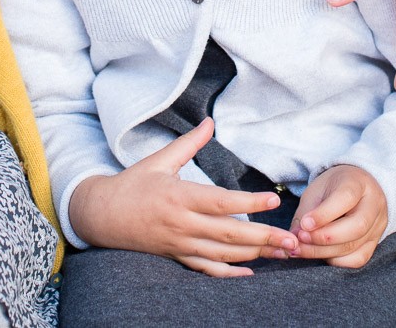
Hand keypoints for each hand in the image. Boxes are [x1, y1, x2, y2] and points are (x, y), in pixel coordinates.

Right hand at [69, 118, 298, 276]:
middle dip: (264, 238)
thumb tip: (210, 122)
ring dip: (255, 255)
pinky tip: (251, 273)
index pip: (221, 202)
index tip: (274, 200)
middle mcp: (181, 223)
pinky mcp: (177, 256)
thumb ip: (189, 144)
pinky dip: (229, 274)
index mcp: (179, 196)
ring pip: (223, 254)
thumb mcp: (159, 160)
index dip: (249, 203)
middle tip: (294, 239)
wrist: (101, 215)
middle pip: (229, 233)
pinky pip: (206, 269)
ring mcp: (179, 243)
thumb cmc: (132, 184)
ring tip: (283, 253)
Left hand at [289, 165, 387, 267]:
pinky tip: (320, 254)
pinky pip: (357, 259)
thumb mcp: (317, 190)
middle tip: (301, 239)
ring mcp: (378, 226)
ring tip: (303, 249)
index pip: (346, 199)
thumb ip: (306, 212)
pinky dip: (336, 260)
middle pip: (356, 226)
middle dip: (324, 237)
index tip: (304, 224)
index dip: (324, 214)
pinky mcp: (375, 244)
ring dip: (325, 252)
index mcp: (359, 183)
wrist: (356, 190)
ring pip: (355, 246)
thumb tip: (294, 237)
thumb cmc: (333, 189)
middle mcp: (374, 205)